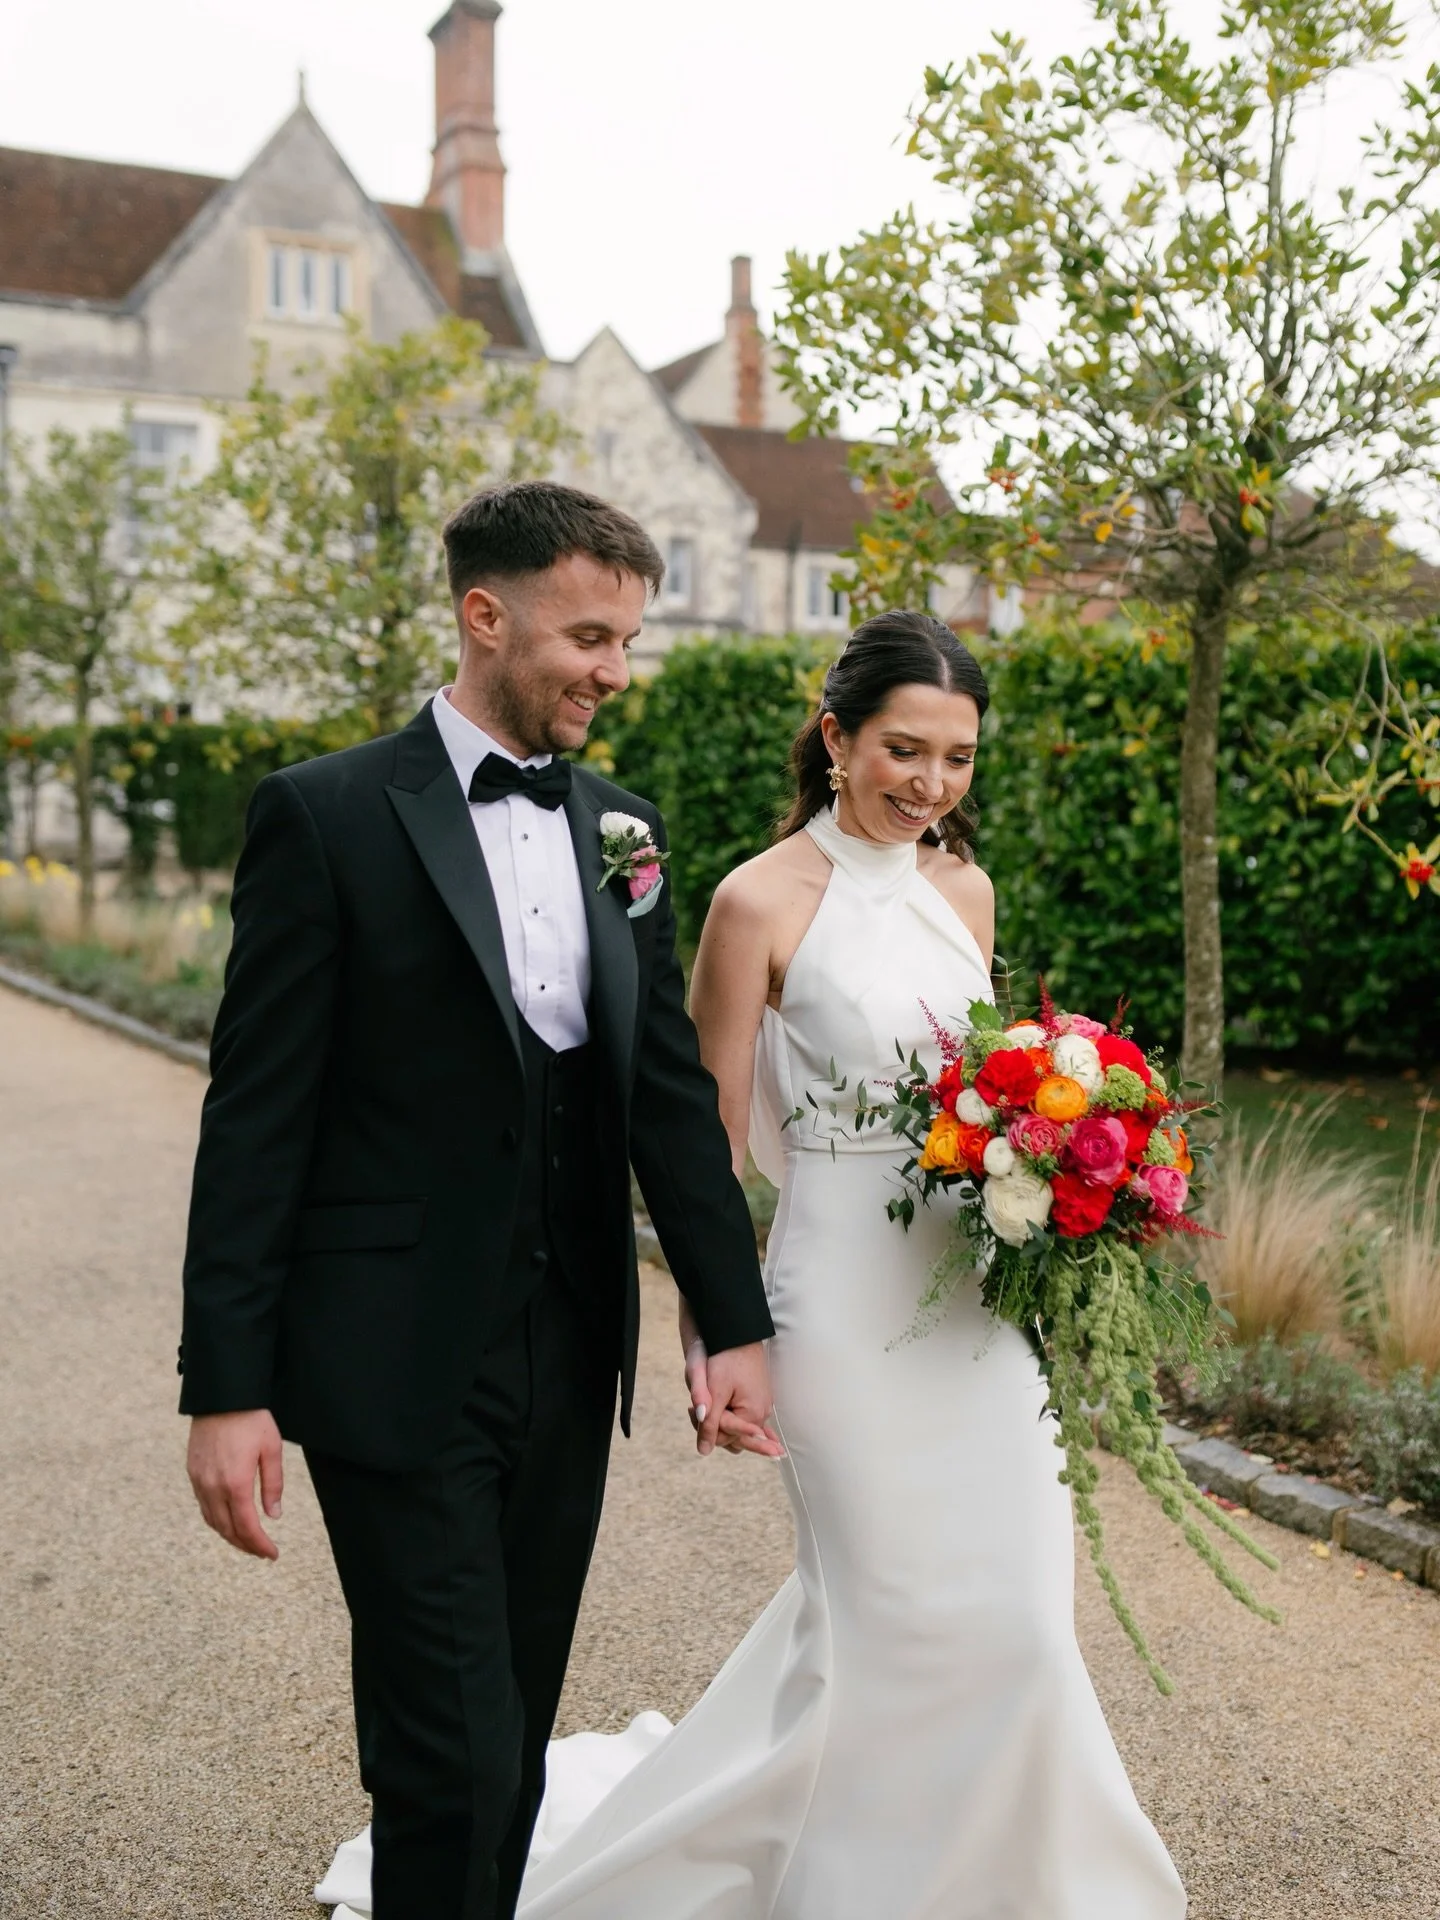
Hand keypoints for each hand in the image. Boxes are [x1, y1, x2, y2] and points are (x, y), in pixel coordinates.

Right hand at [187, 1409, 284, 1559]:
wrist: (220, 1396)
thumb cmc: (251, 1419)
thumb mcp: (271, 1449)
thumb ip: (273, 1484)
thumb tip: (273, 1515)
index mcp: (235, 1483)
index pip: (247, 1527)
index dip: (260, 1545)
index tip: (272, 1554)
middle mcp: (213, 1487)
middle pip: (228, 1530)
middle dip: (246, 1546)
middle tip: (262, 1552)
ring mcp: (200, 1481)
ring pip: (213, 1521)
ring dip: (230, 1536)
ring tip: (248, 1541)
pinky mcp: (193, 1473)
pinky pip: (203, 1506)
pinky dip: (217, 1520)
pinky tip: (229, 1520)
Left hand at [693, 1341, 783, 1460]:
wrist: (737, 1333)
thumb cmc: (725, 1359)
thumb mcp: (714, 1392)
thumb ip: (710, 1422)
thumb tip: (704, 1451)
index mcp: (753, 1414)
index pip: (724, 1438)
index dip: (706, 1427)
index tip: (692, 1409)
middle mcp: (762, 1413)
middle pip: (732, 1434)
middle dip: (713, 1424)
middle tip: (692, 1406)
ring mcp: (762, 1405)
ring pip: (736, 1424)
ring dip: (720, 1419)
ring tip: (704, 1401)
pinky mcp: (758, 1397)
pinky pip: (745, 1416)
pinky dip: (736, 1419)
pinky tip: (743, 1429)